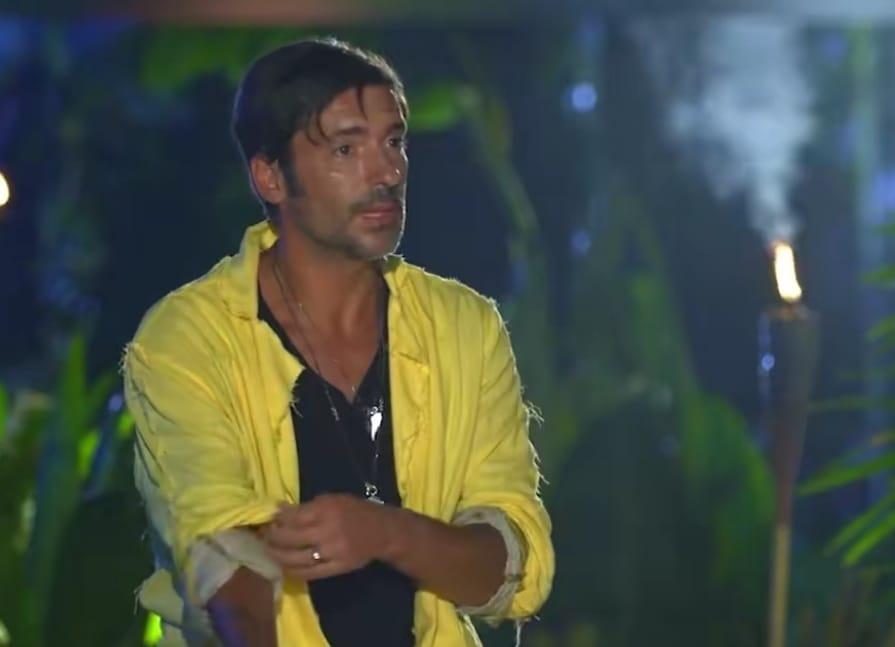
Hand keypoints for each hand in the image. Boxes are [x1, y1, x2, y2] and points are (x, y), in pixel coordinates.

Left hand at [261, 493, 392, 580]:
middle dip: (272, 537)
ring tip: (269, 552)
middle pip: (290, 538)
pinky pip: (309, 573)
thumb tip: (279, 510)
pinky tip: (285, 566)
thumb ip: (307, 506)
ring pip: (296, 558)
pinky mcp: (336, 568)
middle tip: (264, 536)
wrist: (382, 531)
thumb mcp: (332, 499)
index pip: (292, 517)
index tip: (268, 520)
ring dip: (278, 556)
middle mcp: (327, 531)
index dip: (276, 520)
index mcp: (326, 510)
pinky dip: (293, 571)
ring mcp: (331, 552)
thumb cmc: (355, 510)